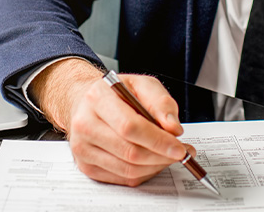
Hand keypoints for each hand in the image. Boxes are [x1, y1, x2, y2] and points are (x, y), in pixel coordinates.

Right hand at [30, 58, 190, 185]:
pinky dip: (144, 173)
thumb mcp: (142, 85)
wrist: (87, 103)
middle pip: (130, 152)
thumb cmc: (116, 94)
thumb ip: (161, 103)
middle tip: (181, 153)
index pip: (129, 126)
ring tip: (168, 155)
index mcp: (97, 98)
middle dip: (162, 156)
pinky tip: (152, 160)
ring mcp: (83, 148)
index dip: (158, 141)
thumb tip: (173, 128)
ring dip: (155, 166)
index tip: (179, 147)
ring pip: (128, 169)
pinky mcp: (86, 166)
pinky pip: (123, 178)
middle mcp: (84, 124)